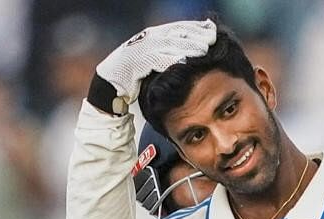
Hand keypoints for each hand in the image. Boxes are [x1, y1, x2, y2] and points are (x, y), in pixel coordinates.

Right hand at [87, 19, 215, 114]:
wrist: (111, 85)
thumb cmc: (136, 74)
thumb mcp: (154, 59)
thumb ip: (170, 51)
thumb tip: (196, 47)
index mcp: (153, 35)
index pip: (179, 27)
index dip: (196, 27)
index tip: (212, 29)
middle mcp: (147, 39)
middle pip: (176, 33)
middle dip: (195, 34)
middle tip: (213, 37)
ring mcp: (141, 49)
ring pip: (169, 44)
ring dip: (187, 46)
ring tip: (204, 49)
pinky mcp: (136, 62)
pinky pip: (156, 59)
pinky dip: (170, 60)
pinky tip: (184, 62)